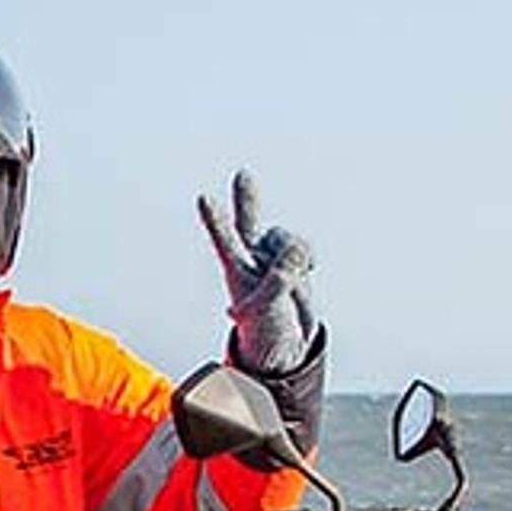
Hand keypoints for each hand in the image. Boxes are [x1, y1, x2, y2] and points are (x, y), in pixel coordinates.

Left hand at [196, 168, 317, 376]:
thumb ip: (279, 281)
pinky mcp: (294, 258)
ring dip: (293, 256)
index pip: (224, 240)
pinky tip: (306, 271)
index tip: (204, 197)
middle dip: (247, 199)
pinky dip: (308, 259)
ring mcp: (273, 254)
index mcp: (236, 269)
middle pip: (248, 220)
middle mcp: (252, 255)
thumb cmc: (264, 325)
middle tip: (242, 175)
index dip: (215, 219)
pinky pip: (304, 249)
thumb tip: (296, 252)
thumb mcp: (267, 308)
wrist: (283, 335)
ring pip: (286, 240)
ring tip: (290, 281)